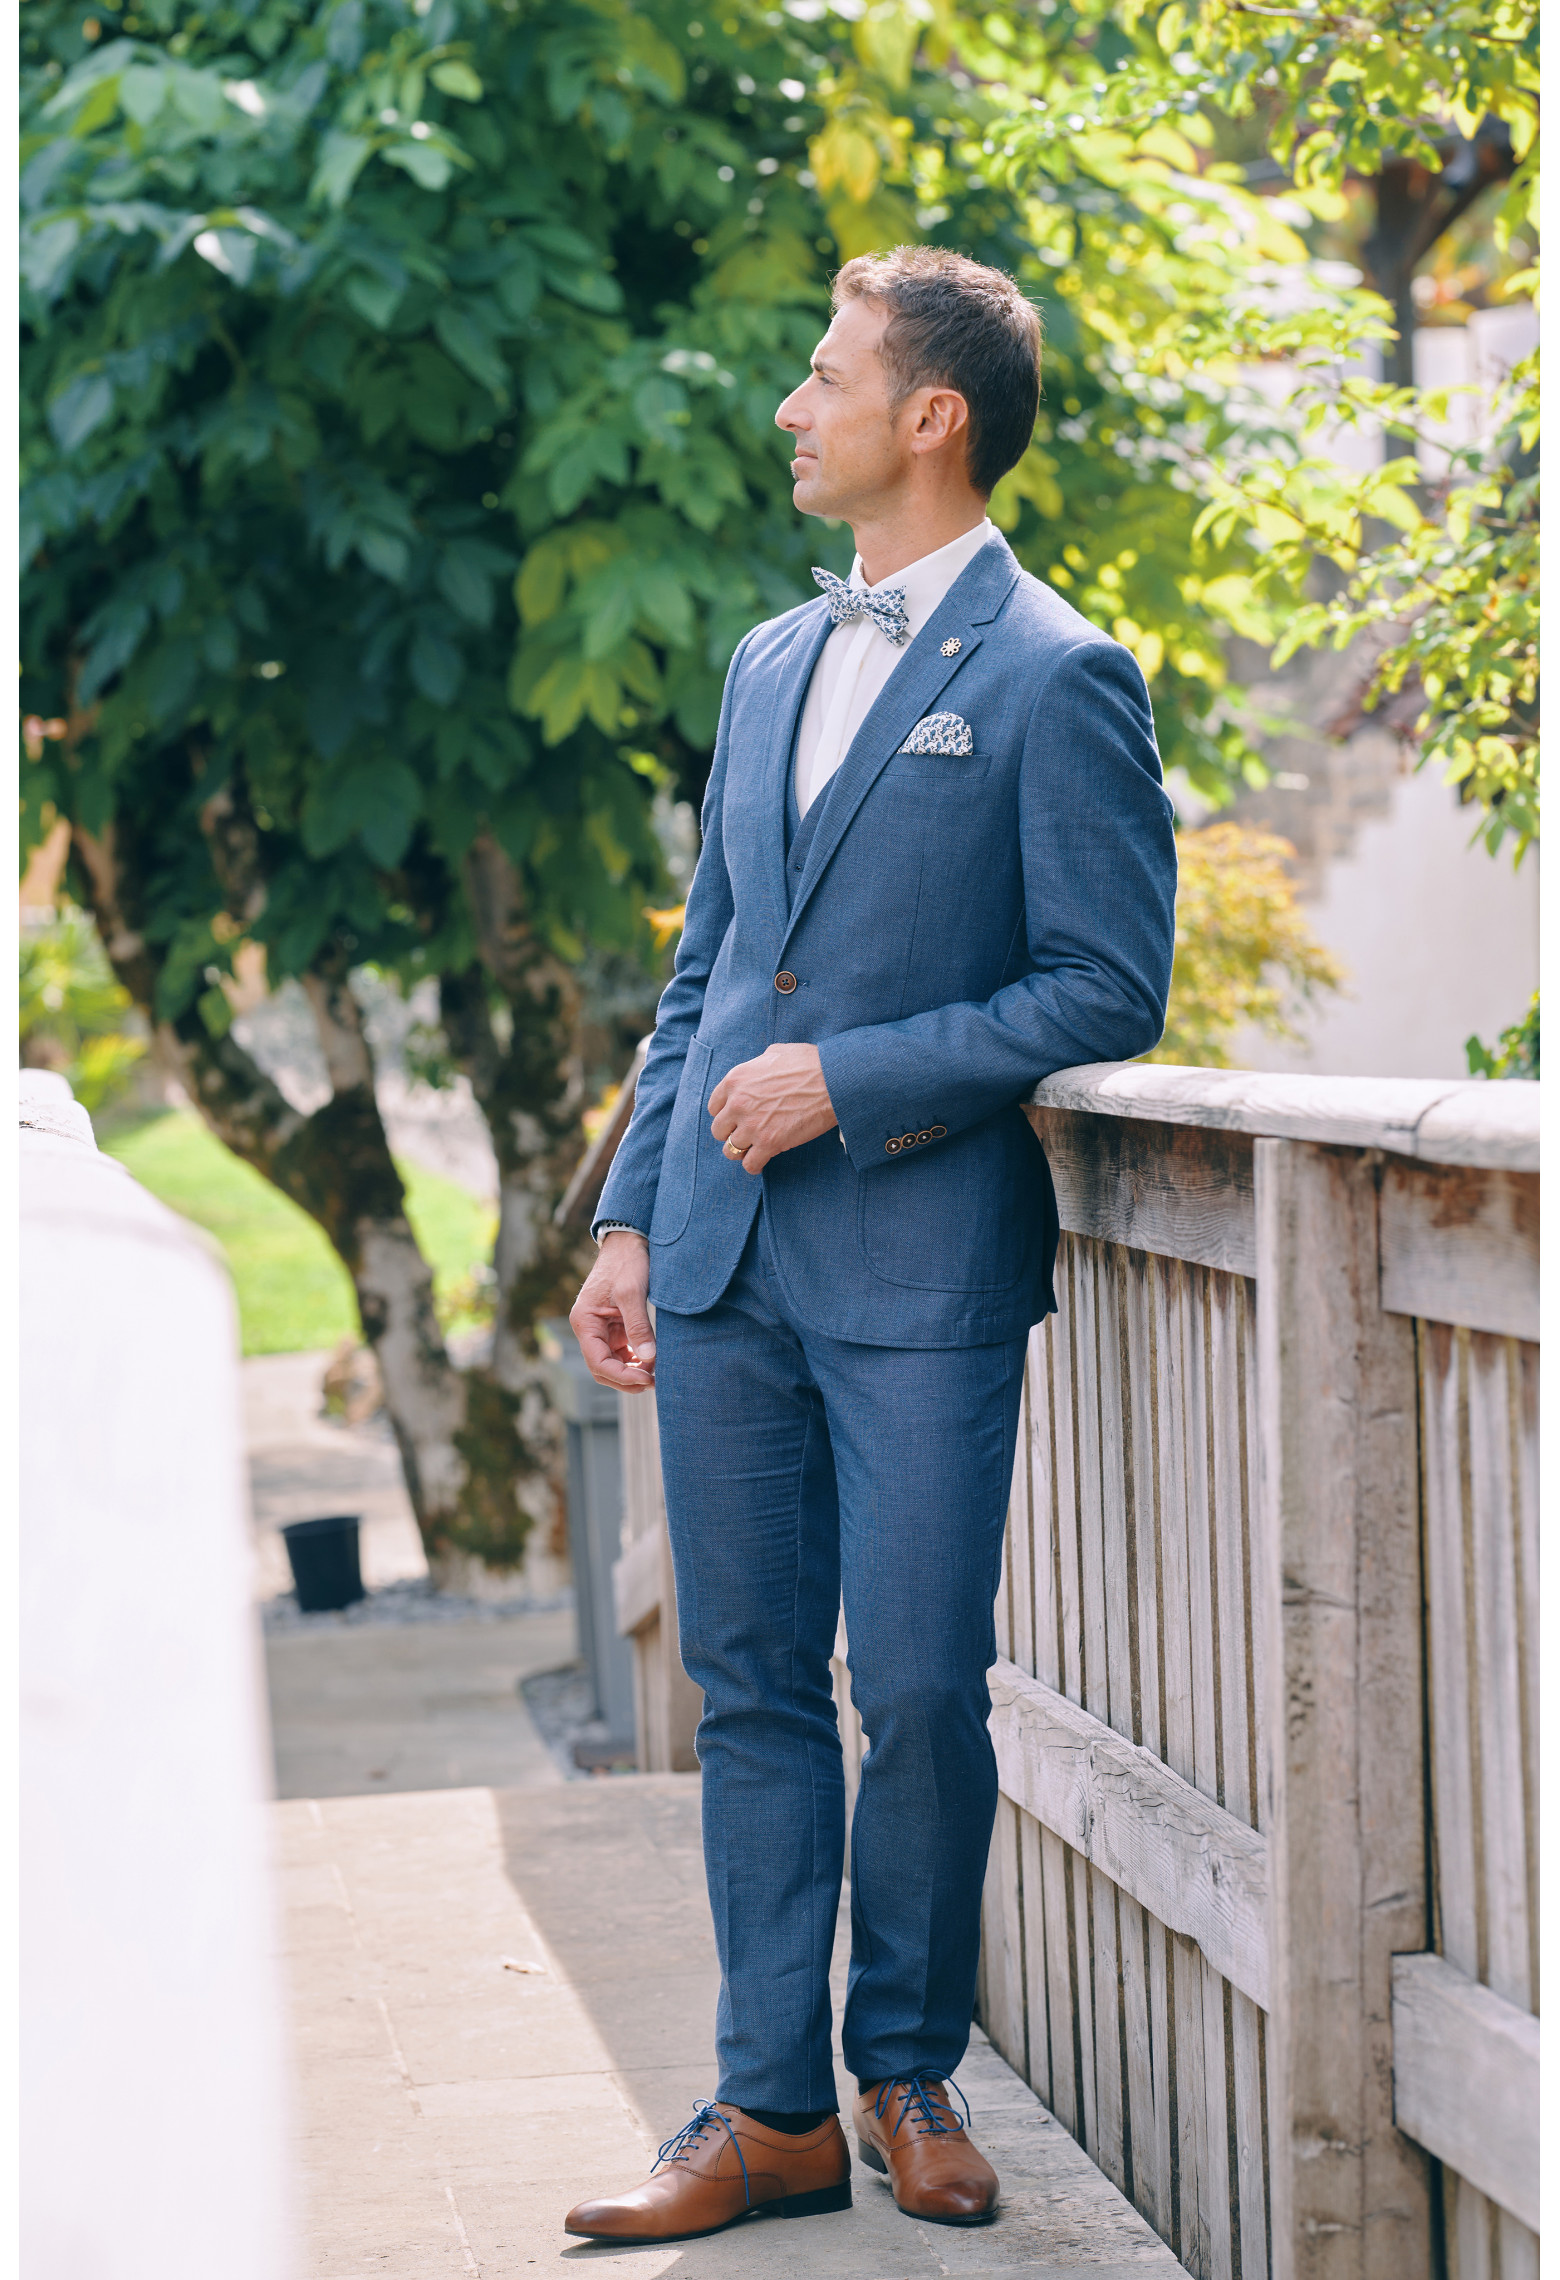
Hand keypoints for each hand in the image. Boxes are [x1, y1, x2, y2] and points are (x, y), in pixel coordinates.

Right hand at [570, 1230, 655, 1391]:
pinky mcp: (615, 1326)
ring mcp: (601, 1329)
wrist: (629, 1241)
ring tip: (656, 1373)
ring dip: (632, 1372)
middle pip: (603, 1368)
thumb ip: (638, 1326)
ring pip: (614, 1363)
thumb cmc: (626, 1262)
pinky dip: (636, 1360)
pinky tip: (652, 1361)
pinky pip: (622, 1352)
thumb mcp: (632, 1293)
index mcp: (584, 1321)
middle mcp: (589, 1328)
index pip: (598, 1362)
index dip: (621, 1376)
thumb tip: (648, 1358)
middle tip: (654, 1382)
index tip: (646, 1378)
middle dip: (627, 1379)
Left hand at [708, 1043, 837, 1174]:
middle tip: (747, 1133)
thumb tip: (757, 1072)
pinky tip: (762, 1161)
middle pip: (719, 1131)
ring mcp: (752, 1125)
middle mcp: (737, 1104)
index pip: (714, 1107)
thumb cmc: (809, 1063)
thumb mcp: (774, 1053)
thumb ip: (757, 1066)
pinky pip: (750, 1164)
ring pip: (730, 1150)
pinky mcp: (770, 1143)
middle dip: (732, 1133)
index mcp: (735, 1080)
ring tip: (753, 1149)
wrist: (833, 1080)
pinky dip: (755, 1165)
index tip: (737, 1118)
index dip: (726, 1114)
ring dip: (741, 1151)